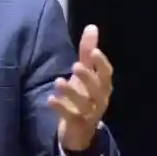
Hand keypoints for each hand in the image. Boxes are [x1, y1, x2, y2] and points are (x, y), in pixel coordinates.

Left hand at [48, 25, 112, 150]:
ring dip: (71, 92)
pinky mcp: (76, 123)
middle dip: (87, 77)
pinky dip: (60, 107)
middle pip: (97, 89)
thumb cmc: (84, 95)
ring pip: (83, 103)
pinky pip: (69, 115)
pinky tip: (50, 100)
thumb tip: (92, 26)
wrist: (80, 129)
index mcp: (102, 85)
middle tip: (75, 66)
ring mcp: (89, 113)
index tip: (94, 51)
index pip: (106, 74)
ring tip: (59, 81)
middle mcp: (99, 99)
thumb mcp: (85, 73)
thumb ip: (87, 51)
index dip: (101, 63)